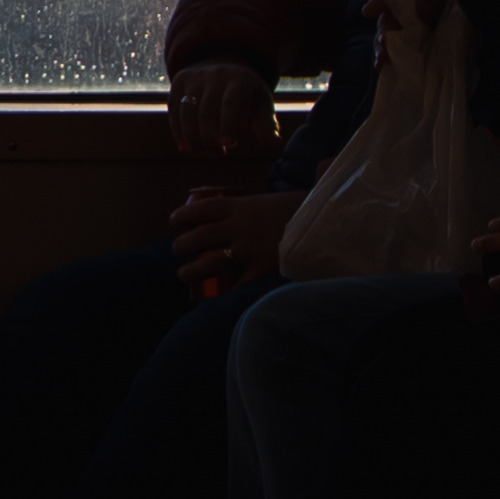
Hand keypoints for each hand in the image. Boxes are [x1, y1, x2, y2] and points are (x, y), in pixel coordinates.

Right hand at [166, 60, 276, 164]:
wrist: (225, 66)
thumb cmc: (247, 95)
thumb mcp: (262, 106)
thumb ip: (267, 126)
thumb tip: (274, 146)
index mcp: (240, 80)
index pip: (232, 102)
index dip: (229, 123)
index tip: (230, 144)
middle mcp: (215, 75)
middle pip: (206, 110)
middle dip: (209, 137)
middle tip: (217, 153)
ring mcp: (194, 78)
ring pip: (187, 111)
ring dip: (193, 137)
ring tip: (203, 151)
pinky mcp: (179, 83)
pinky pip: (174, 110)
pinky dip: (178, 131)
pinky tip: (185, 146)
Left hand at [167, 187, 298, 295]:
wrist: (325, 220)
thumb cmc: (300, 209)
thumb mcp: (270, 201)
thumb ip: (252, 209)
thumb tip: (235, 213)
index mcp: (241, 206)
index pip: (203, 209)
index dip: (184, 215)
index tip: (173, 221)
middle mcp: (241, 226)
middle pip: (201, 236)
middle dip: (183, 245)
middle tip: (177, 251)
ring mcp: (251, 248)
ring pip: (213, 260)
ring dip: (194, 269)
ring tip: (183, 274)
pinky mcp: (264, 266)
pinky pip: (241, 282)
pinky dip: (229, 291)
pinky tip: (218, 297)